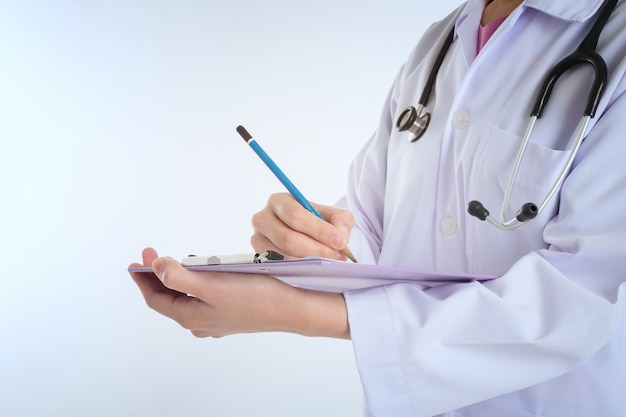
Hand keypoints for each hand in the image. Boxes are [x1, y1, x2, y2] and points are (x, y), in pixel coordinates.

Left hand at [128, 248, 349, 338]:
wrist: (291, 308)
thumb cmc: (256, 296)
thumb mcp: (211, 285)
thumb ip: (179, 277)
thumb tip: (156, 267)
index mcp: (190, 316)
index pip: (155, 298)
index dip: (142, 278)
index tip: (137, 260)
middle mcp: (200, 322)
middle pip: (169, 298)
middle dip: (157, 276)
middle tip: (152, 254)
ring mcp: (215, 319)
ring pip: (186, 298)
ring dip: (176, 280)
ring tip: (175, 262)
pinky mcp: (230, 313)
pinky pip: (203, 298)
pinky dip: (195, 284)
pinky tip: (203, 274)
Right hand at [251, 193, 354, 259]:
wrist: (307, 234)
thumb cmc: (319, 222)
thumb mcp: (334, 215)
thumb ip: (341, 222)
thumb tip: (339, 239)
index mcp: (279, 201)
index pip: (296, 216)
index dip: (319, 230)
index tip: (340, 242)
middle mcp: (262, 219)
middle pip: (288, 239)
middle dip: (317, 250)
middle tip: (337, 256)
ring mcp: (257, 240)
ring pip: (284, 256)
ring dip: (311, 262)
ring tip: (330, 262)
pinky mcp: (259, 258)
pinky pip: (280, 268)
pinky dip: (300, 270)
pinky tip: (315, 268)